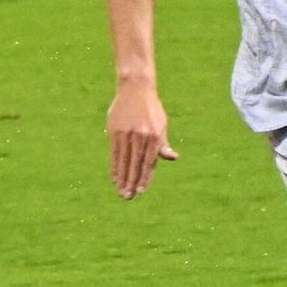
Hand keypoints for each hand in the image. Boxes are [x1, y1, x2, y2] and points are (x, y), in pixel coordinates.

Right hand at [108, 80, 177, 198]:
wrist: (135, 88)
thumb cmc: (151, 109)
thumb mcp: (161, 124)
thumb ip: (163, 144)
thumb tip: (172, 158)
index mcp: (155, 136)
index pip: (149, 162)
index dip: (145, 178)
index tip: (141, 192)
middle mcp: (142, 136)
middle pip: (136, 164)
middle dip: (132, 182)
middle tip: (129, 197)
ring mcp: (128, 133)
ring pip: (125, 160)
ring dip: (122, 178)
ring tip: (121, 192)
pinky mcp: (116, 130)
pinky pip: (115, 153)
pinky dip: (114, 166)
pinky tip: (114, 177)